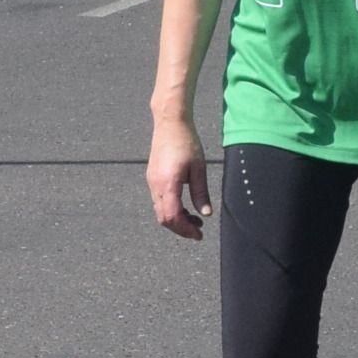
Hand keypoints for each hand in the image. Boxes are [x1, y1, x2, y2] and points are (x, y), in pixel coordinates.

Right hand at [147, 117, 209, 240]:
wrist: (170, 123)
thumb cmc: (186, 142)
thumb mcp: (199, 168)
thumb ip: (201, 193)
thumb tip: (206, 214)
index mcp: (168, 184)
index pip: (173, 216)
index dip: (186, 229)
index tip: (199, 234)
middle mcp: (156, 185)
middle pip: (164, 218)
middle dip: (180, 228)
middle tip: (198, 231)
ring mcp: (151, 182)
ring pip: (160, 211)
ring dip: (176, 219)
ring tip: (194, 218)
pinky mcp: (152, 178)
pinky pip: (159, 201)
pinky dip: (171, 209)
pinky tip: (184, 206)